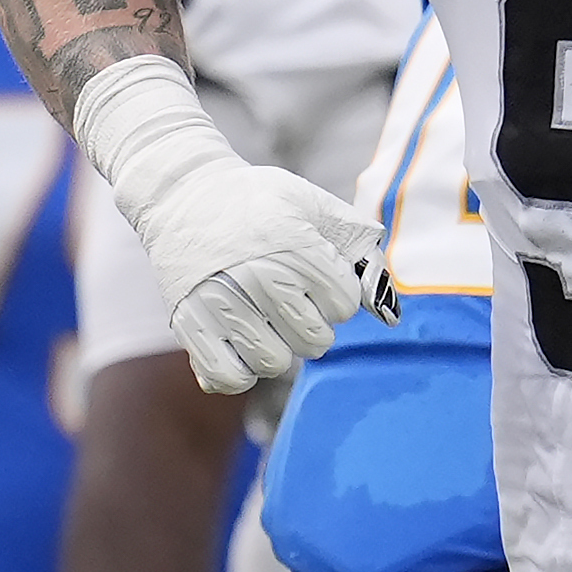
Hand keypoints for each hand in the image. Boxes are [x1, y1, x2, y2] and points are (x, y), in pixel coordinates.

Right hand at [156, 167, 381, 394]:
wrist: (182, 194)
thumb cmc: (257, 202)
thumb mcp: (313, 204)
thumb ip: (358, 249)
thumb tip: (389, 314)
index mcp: (297, 249)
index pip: (345, 305)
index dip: (335, 292)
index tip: (313, 273)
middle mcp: (260, 279)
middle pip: (316, 340)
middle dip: (311, 322)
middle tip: (288, 298)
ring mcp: (221, 305)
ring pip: (275, 363)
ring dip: (277, 346)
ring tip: (263, 319)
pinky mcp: (189, 326)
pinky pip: (228, 378)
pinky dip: (239, 371)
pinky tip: (241, 345)